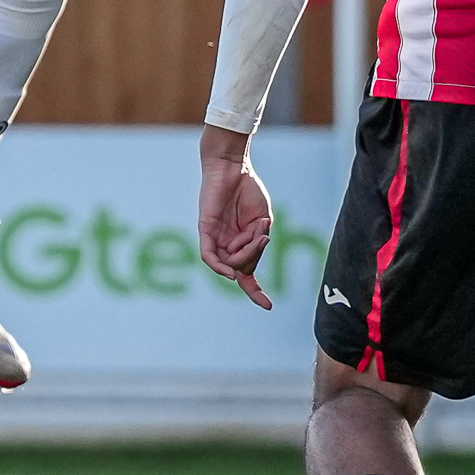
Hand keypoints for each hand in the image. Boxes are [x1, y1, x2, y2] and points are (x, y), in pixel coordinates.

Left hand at [197, 124, 275, 307]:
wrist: (235, 166)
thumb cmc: (249, 190)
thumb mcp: (262, 220)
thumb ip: (257, 243)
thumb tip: (247, 264)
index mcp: (241, 243)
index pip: (246, 275)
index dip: (256, 292)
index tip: (268, 307)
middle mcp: (226, 244)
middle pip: (242, 266)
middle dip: (255, 255)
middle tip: (263, 234)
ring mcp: (215, 238)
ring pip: (229, 262)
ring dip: (245, 253)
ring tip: (254, 231)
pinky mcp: (205, 229)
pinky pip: (208, 256)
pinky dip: (219, 267)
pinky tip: (230, 272)